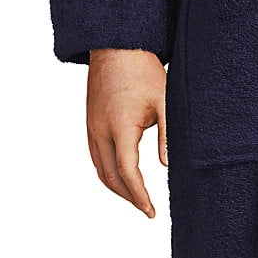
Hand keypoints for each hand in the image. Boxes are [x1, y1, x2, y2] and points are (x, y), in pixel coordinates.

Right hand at [86, 48, 166, 216]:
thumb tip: (167, 167)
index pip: (128, 172)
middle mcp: (100, 130)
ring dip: (116, 188)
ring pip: (99, 169)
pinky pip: (95, 156)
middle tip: (146, 209)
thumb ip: (167, 136)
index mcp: (120, 127)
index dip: (139, 196)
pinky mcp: (90, 123)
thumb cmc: (143, 71)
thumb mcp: (164, 102)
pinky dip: (107, 172)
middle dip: (128, 197)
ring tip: (136, 198)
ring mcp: (91, 127)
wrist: (116, 47)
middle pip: (110, 177)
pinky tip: (122, 176)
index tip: (151, 211)